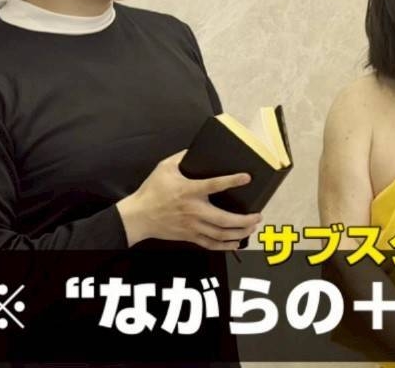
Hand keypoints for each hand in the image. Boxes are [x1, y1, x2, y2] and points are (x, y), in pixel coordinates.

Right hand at [116, 150, 261, 248]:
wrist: (137, 217)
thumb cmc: (151, 191)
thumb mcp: (164, 167)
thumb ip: (182, 156)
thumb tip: (196, 148)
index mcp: (188, 191)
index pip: (214, 185)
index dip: (232, 181)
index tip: (247, 178)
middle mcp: (193, 210)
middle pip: (223, 219)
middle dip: (244, 220)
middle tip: (257, 216)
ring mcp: (192, 226)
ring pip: (220, 234)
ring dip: (239, 233)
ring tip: (252, 228)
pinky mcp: (189, 236)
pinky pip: (210, 244)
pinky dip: (225, 246)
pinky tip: (236, 243)